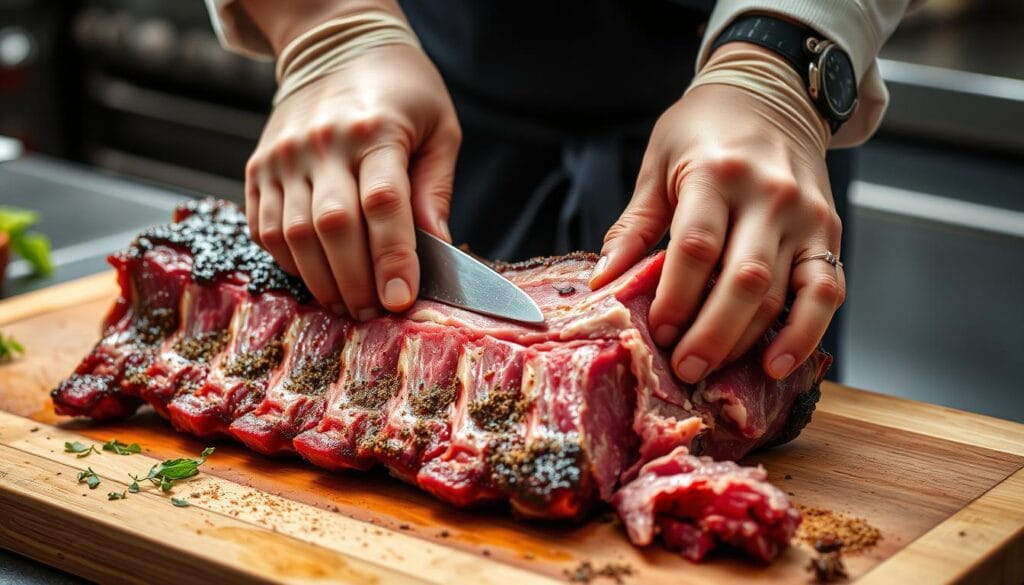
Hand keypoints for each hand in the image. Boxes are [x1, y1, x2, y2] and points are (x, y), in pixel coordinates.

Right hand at [246, 44, 460, 318]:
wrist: (335, 45)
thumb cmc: (401, 92)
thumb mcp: (439, 128)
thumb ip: (434, 189)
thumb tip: (439, 249)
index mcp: (376, 129)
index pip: (382, 204)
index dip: (392, 258)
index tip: (400, 300)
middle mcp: (322, 141)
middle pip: (332, 227)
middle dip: (356, 282)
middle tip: (374, 314)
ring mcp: (282, 155)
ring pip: (293, 235)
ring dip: (322, 281)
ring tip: (349, 306)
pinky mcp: (257, 168)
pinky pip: (265, 229)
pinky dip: (290, 262)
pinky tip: (318, 276)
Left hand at [591, 47, 844, 381]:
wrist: (771, 92)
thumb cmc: (704, 129)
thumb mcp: (658, 163)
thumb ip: (633, 225)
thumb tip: (602, 280)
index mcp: (716, 173)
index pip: (696, 246)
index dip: (676, 296)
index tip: (657, 331)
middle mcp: (767, 195)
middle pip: (743, 280)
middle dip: (711, 333)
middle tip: (684, 368)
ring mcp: (804, 217)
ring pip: (783, 293)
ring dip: (749, 342)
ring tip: (715, 372)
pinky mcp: (828, 234)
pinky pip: (827, 291)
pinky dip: (805, 333)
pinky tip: (778, 364)